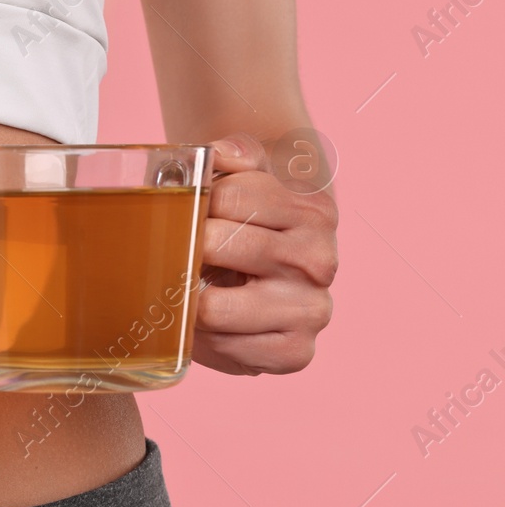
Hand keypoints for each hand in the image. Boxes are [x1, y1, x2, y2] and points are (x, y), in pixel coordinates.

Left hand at [193, 132, 337, 374]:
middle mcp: (320, 261)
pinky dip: (205, 339)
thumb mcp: (247, 177)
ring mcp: (312, 311)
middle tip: (187, 253)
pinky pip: (225, 348)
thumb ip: (234, 155)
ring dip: (189, 301)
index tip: (194, 210)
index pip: (229, 198)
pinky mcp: (296, 353)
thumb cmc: (251, 221)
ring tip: (195, 289)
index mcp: (312, 212)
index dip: (196, 203)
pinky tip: (213, 324)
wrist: (270, 272)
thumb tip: (217, 154)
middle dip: (187, 250)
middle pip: (216, 247)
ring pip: (214, 308)